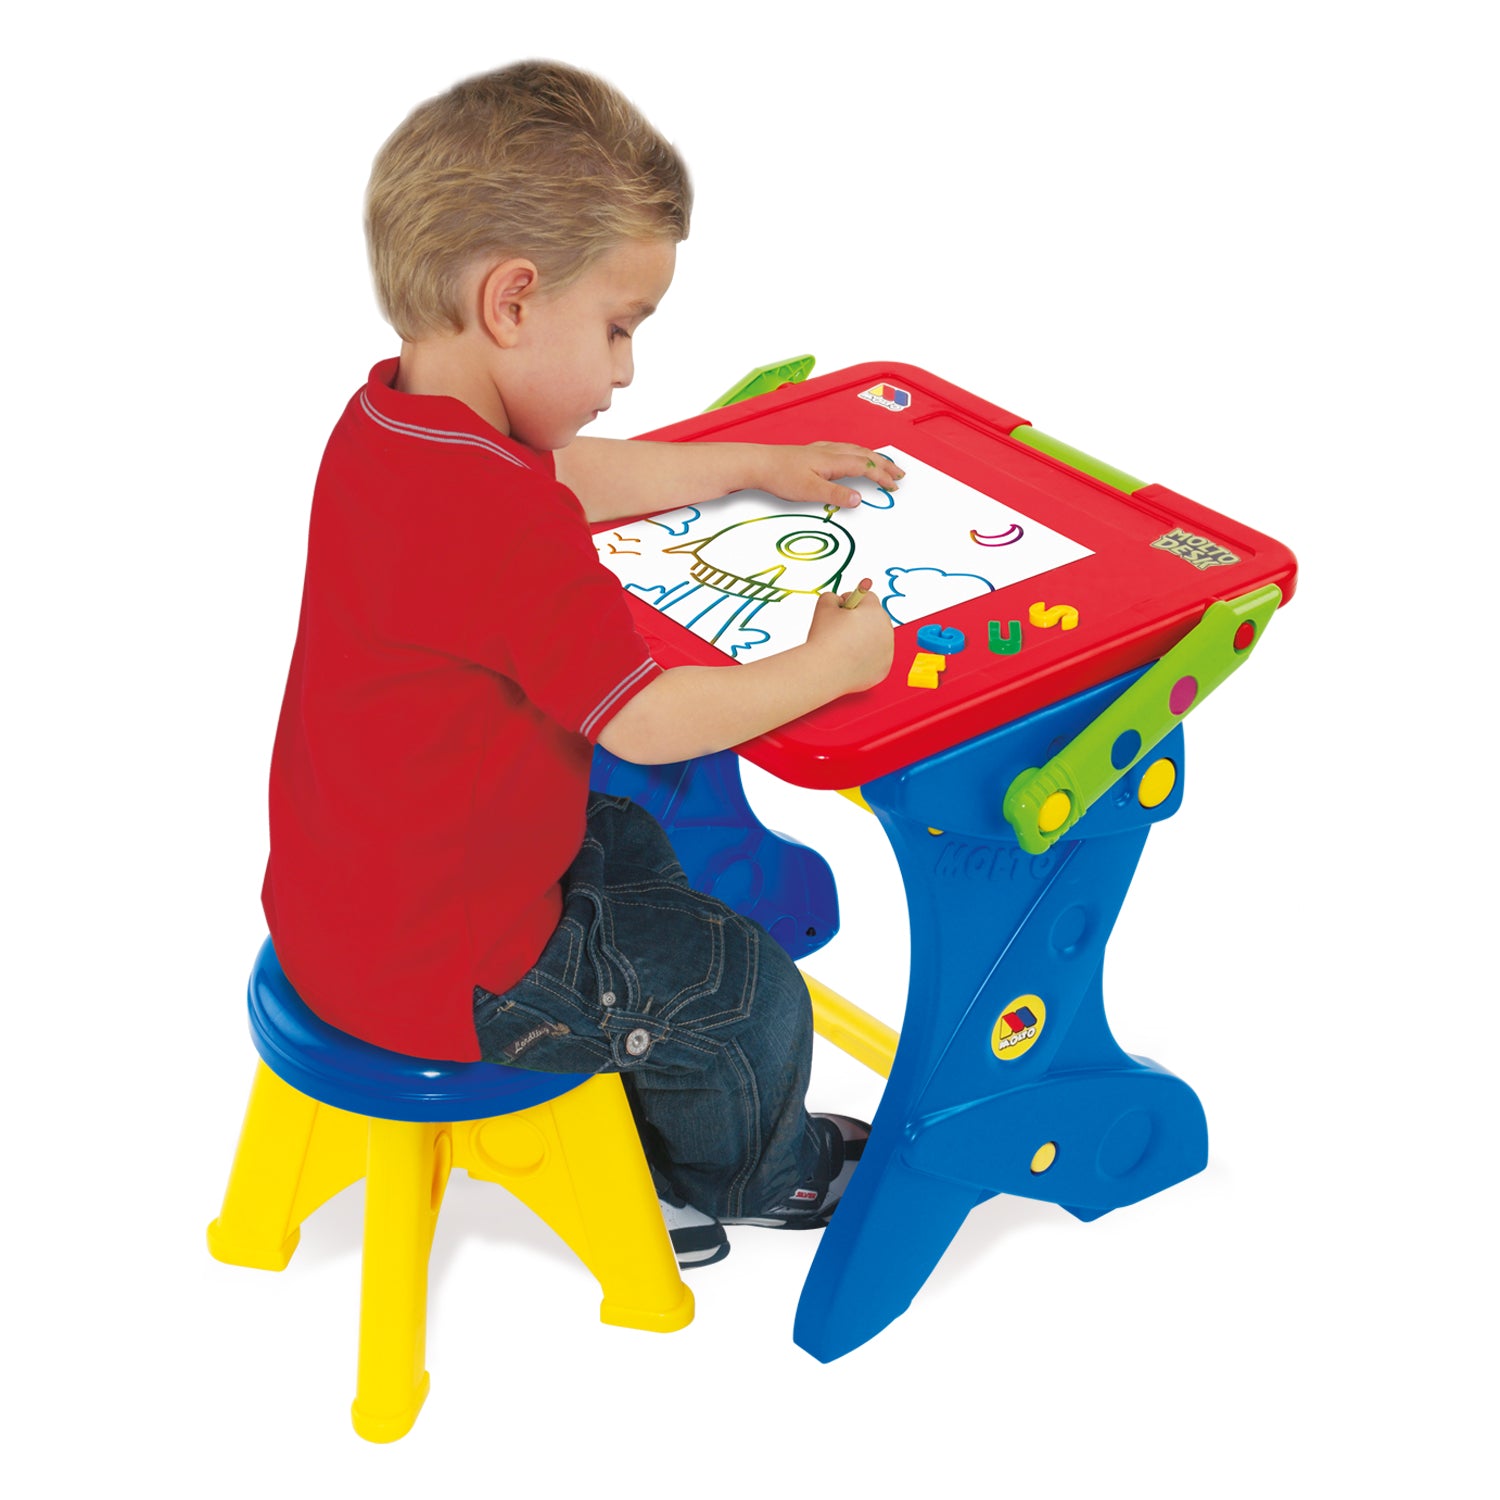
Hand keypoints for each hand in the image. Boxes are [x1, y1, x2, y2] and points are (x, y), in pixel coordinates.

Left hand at [753, 442, 904, 508]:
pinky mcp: (813, 452)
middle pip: (866, 455)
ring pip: (856, 450)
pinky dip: (858, 453)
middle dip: (885, 464)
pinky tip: (853, 456)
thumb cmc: (780, 475)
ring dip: (873, 457)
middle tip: (900, 474)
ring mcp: (822, 450)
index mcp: (834, 460)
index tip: (894, 487)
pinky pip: (845, 449)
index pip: (866, 467)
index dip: (882, 477)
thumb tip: (858, 499)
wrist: (759, 463)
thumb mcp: (810, 491)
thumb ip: (836, 495)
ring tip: (883, 464)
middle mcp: (831, 451)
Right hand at [803, 579, 893, 693]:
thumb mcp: (824, 606)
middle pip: (875, 618)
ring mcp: (888, 651)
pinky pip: (875, 659)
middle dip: (860, 621)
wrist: (825, 672)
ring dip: (864, 640)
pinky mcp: (884, 669)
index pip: (868, 597)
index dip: (852, 601)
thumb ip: (832, 597)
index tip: (840, 610)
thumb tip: (838, 601)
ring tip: (843, 648)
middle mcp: (886, 629)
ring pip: (876, 639)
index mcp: (874, 611)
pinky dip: (865, 659)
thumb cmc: (824, 638)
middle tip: (840, 630)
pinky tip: (850, 661)